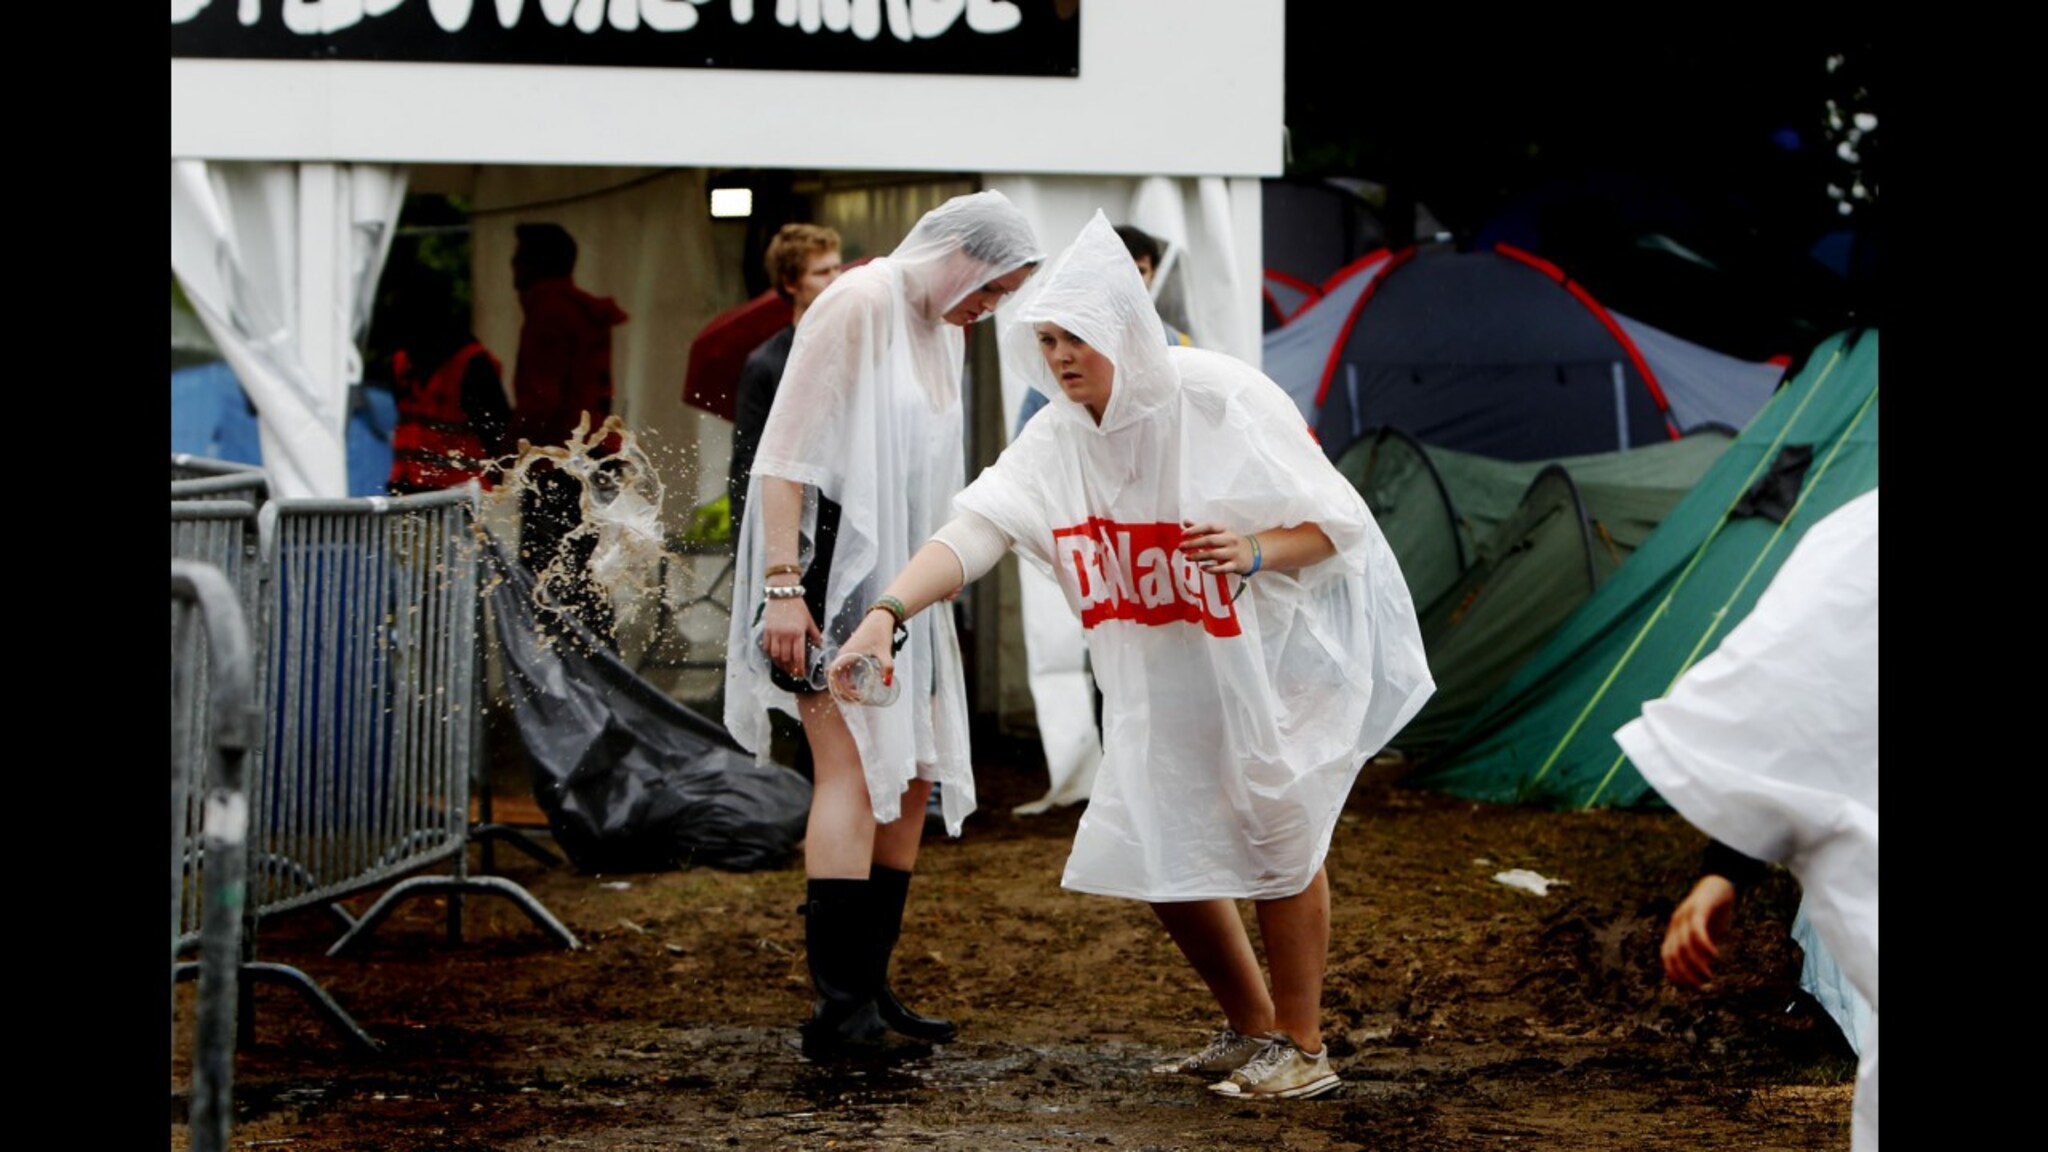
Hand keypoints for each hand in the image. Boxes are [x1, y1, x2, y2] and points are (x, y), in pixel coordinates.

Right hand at [760, 595, 822, 679]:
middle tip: (793, 674)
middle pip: (786, 658)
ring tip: (784, 668)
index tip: (801, 674)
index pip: (798, 656)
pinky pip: (766, 647)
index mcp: (797, 633)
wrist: (783, 594)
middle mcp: (785, 635)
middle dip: (790, 669)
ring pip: (775, 655)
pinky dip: (770, 655)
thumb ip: (814, 634)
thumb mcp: (809, 620)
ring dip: (780, 664)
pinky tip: (774, 658)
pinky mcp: (766, 630)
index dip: (800, 668)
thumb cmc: (798, 607)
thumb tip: (820, 646)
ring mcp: (774, 633)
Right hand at [826, 606, 898, 689]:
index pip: (835, 676)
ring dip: (843, 686)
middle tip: (855, 700)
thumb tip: (887, 683)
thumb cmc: (880, 632)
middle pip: (834, 677)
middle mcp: (843, 654)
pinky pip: (842, 669)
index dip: (842, 689)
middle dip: (842, 691)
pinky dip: (846, 679)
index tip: (855, 696)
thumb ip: (887, 667)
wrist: (879, 618)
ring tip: (856, 696)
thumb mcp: (884, 652)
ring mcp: (845, 653)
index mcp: (847, 654)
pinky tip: (856, 686)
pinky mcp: (849, 652)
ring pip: (838, 673)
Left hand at [1180, 521, 1255, 574]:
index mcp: (1225, 530)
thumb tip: (1185, 522)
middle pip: (1210, 541)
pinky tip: (1202, 568)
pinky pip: (1222, 568)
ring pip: (1214, 554)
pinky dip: (1211, 569)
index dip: (1196, 529)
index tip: (1183, 534)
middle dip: (1194, 543)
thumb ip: (1201, 528)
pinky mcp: (1236, 565)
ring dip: (1199, 556)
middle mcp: (1230, 540)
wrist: (1255, 552)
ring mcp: (1233, 553)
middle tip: (1181, 546)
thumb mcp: (1220, 532)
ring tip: (1187, 557)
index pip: (1209, 527)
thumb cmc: (1232, 541)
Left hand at [1662, 874, 1737, 989]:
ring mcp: (1685, 915)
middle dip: (1685, 974)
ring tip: (1708, 975)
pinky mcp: (1698, 908)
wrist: (1720, 881)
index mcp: (1675, 930)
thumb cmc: (1713, 911)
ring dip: (1695, 964)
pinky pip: (1697, 930)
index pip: (1667, 956)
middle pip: (1673, 954)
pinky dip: (1704, 945)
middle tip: (1701, 986)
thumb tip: (1702, 968)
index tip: (1689, 987)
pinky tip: (1715, 955)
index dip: (1675, 973)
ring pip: (1684, 945)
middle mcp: (1676, 924)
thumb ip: (1701, 948)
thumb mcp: (1706, 932)